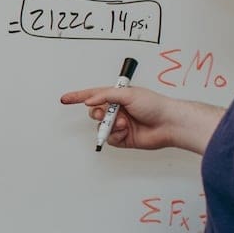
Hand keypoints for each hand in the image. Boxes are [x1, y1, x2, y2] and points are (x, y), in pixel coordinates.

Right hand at [61, 83, 204, 153]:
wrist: (169, 123)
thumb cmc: (154, 104)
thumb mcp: (128, 93)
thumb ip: (106, 96)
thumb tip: (89, 101)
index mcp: (118, 96)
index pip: (93, 94)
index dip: (78, 97)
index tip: (64, 99)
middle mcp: (117, 110)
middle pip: (95, 112)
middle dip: (97, 113)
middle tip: (104, 114)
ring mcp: (120, 125)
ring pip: (101, 127)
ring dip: (110, 125)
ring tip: (123, 123)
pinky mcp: (123, 138)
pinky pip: (110, 138)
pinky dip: (115, 134)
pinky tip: (126, 131)